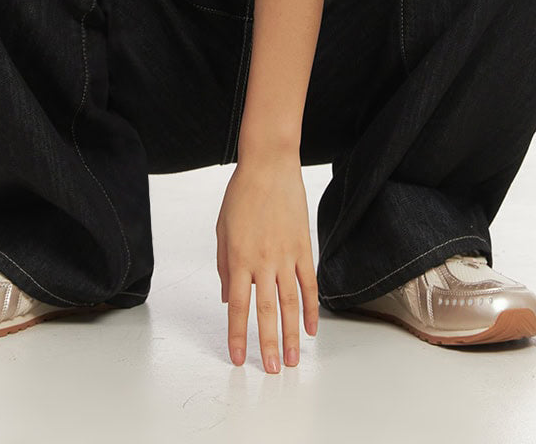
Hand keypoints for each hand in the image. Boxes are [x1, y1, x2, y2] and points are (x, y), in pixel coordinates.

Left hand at [215, 156, 318, 371]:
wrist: (269, 165)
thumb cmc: (241, 194)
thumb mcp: (222, 230)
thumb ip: (225, 267)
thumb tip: (229, 299)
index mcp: (239, 258)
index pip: (238, 307)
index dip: (238, 335)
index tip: (239, 358)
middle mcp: (263, 261)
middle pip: (267, 311)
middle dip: (269, 344)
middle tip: (274, 370)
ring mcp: (286, 255)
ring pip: (291, 303)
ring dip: (293, 334)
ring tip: (295, 359)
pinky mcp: (304, 247)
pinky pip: (309, 283)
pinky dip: (312, 308)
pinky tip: (312, 328)